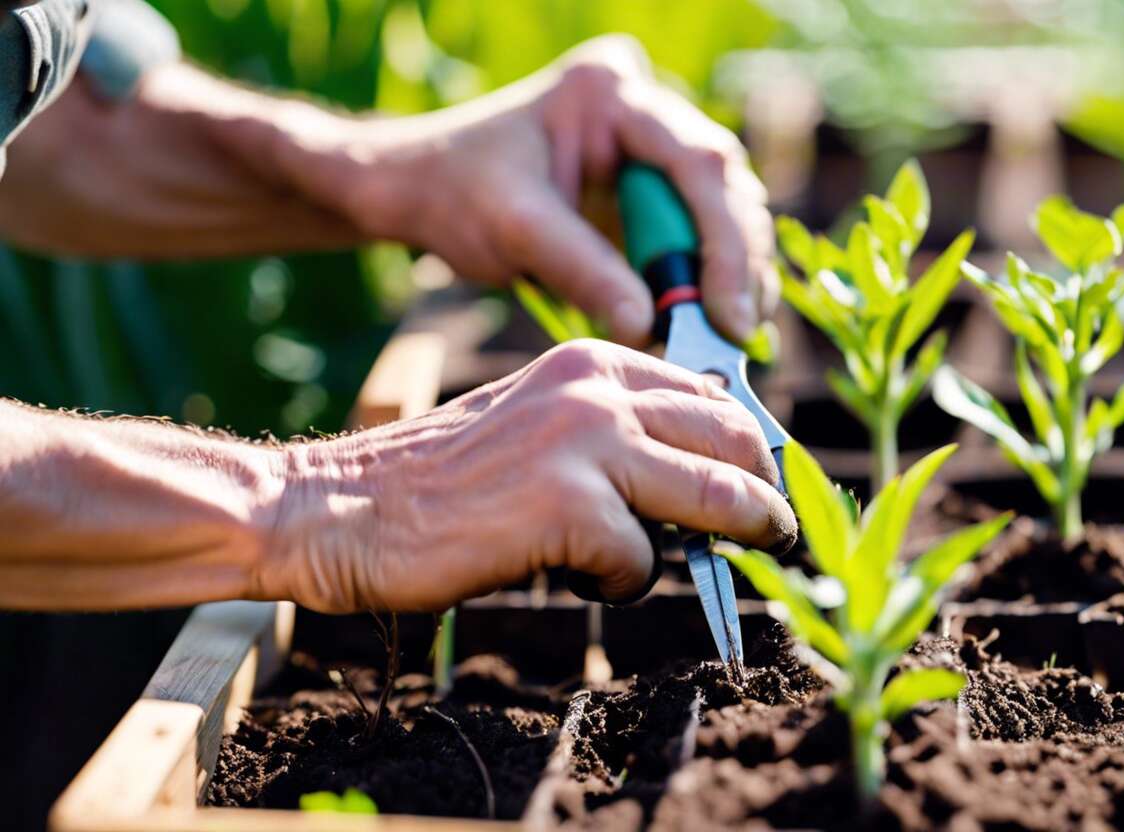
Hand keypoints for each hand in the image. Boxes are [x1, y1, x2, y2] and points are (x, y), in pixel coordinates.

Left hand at [211, 35, 776, 346]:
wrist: (416, 190)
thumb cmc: (454, 191)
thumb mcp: (514, 229)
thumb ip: (583, 272)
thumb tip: (651, 327)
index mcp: (612, 92)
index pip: (697, 163)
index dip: (724, 243)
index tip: (728, 314)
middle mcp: (644, 112)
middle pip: (724, 188)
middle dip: (734, 265)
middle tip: (735, 337)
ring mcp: (649, 153)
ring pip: (723, 215)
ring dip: (730, 280)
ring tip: (727, 342)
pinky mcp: (645, 196)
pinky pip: (695, 240)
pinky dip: (703, 287)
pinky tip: (707, 328)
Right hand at [260, 340, 795, 613]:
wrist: (346, 508)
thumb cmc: (444, 477)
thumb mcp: (540, 423)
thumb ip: (614, 434)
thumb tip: (700, 478)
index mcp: (594, 361)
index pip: (712, 397)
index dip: (752, 447)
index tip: (769, 481)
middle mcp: (598, 390)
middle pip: (733, 442)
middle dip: (764, 494)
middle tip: (776, 528)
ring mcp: (586, 446)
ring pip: (714, 500)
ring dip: (729, 539)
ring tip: (728, 563)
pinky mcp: (569, 509)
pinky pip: (641, 562)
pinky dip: (623, 581)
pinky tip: (579, 574)